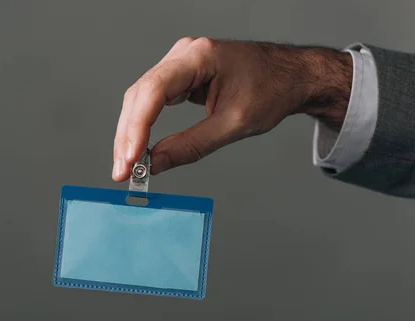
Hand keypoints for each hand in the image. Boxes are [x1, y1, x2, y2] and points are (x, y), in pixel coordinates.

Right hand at [112, 38, 352, 179]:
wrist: (291, 76)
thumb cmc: (272, 90)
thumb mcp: (234, 124)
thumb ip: (192, 145)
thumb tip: (155, 163)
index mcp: (200, 56)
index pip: (154, 90)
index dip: (136, 127)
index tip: (130, 159)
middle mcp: (183, 54)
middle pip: (140, 95)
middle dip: (128, 136)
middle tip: (123, 172)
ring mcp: (179, 63)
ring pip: (140, 99)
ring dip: (130, 133)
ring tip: (127, 166)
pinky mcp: (180, 75)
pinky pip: (152, 100)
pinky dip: (142, 125)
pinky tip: (137, 147)